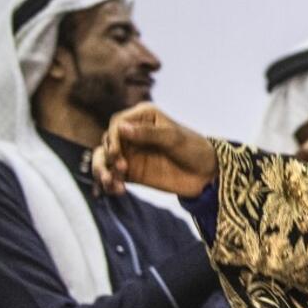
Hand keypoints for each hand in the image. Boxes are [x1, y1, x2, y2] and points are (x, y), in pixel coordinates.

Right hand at [92, 102, 217, 197]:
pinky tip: (117, 191)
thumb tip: (120, 127)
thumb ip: (148, 133)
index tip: (119, 154)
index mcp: (144, 116)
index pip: (117, 123)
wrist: (206, 174)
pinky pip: (111, 175)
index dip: (114, 138)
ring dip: (101, 170)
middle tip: (121, 170)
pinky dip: (108, 183)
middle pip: (107, 141)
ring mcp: (131, 152)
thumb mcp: (174, 139)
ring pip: (103, 158)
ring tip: (110, 183)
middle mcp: (133, 132)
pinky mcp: (130, 172)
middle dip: (108, 156)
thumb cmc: (195, 149)